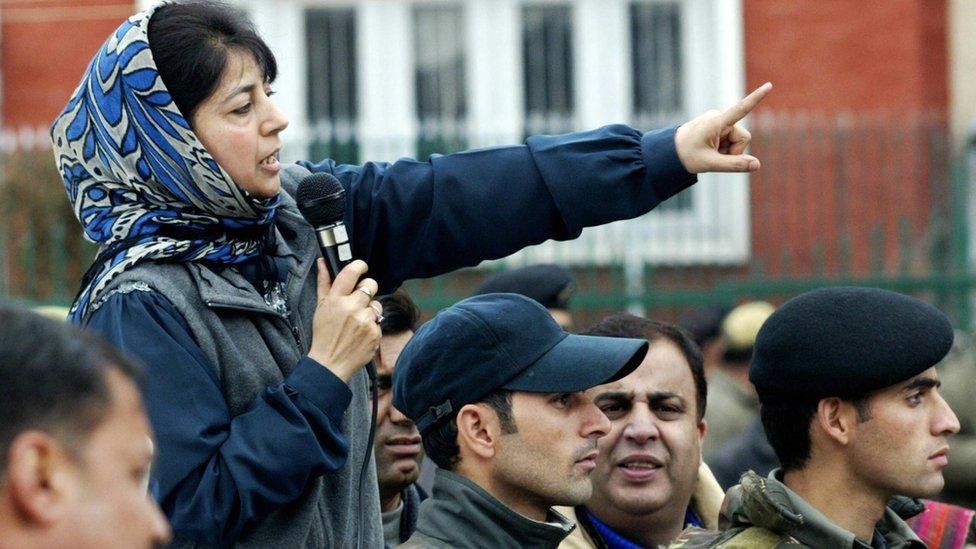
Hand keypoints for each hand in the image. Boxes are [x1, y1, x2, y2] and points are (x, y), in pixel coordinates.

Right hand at [308, 259, 382, 381]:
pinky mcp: (375, 332)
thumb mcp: (320, 307)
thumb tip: (323, 262)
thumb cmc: (324, 334)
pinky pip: (378, 321)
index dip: (360, 266)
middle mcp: (351, 307)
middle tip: (359, 300)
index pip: (352, 272)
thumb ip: (324, 283)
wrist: (330, 363)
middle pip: (370, 285)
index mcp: (336, 299)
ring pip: (376, 304)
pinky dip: (372, 326)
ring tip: (357, 322)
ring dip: (370, 310)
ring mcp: (365, 320)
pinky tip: (361, 334)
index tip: (362, 267)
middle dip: (367, 289)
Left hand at [674, 82, 771, 173]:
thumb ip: (734, 165)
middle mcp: (719, 117)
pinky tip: (710, 149)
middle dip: (733, 151)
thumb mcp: (710, 164)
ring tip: (709, 152)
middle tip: (714, 156)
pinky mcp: (718, 126)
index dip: (756, 98)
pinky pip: (730, 140)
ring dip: (727, 151)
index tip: (769, 85)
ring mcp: (719, 121)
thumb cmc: (687, 156)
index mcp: (716, 122)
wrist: (669, 152)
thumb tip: (757, 165)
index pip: (740, 109)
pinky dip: (724, 149)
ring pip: (737, 141)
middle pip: (742, 138)